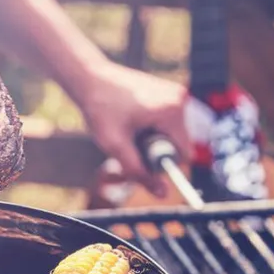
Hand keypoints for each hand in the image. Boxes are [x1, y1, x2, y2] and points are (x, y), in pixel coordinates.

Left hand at [79, 64, 191, 196]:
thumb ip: (139, 172)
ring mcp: (176, 93)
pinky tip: (132, 119)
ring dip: (152, 139)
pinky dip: (151, 128)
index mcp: (173, 111)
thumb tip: (163, 195)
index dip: (161, 163)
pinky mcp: (168, 92)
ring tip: (128, 127)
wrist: (90, 78)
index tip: (138, 155)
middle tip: (128, 140)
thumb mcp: (116, 147)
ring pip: (172, 134)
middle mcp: (180, 99)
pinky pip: (167, 122)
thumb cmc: (100, 110)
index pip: (183, 154)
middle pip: (178, 144)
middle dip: (155, 150)